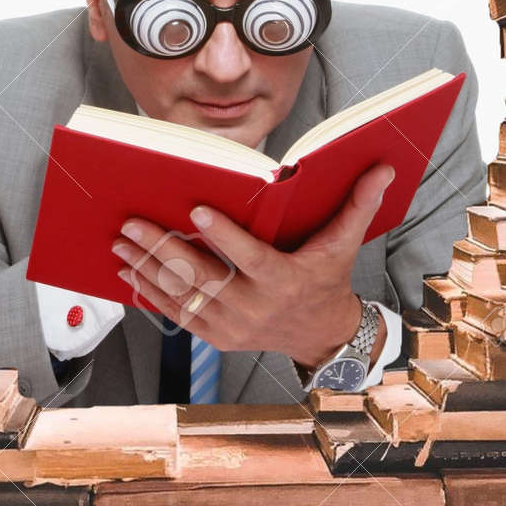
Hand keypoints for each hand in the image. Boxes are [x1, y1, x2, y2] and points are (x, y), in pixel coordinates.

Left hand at [110, 162, 394, 368]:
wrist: (320, 335)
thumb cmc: (327, 280)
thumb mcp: (343, 244)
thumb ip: (358, 205)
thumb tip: (384, 167)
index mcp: (282, 281)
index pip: (248, 257)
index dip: (222, 235)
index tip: (195, 210)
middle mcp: (253, 307)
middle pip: (201, 276)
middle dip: (162, 249)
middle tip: (132, 223)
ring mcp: (231, 326)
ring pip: (181, 295)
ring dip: (146, 268)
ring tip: (120, 243)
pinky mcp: (215, 337)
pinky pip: (176, 315)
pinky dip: (150, 293)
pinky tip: (129, 272)